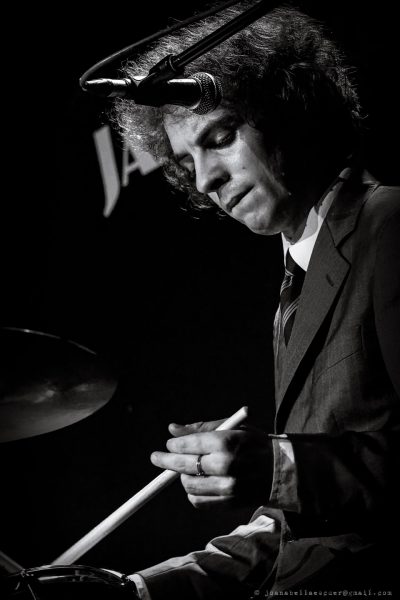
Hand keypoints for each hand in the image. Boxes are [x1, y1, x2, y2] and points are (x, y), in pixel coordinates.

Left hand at [150, 418, 272, 508]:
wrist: (282, 471)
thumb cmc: (254, 444)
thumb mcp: (233, 428)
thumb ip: (201, 428)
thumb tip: (172, 429)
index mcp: (226, 442)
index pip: (189, 444)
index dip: (174, 445)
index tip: (169, 444)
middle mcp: (225, 465)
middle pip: (184, 465)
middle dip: (166, 460)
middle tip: (156, 457)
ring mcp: (227, 487)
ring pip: (188, 485)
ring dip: (182, 476)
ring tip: (187, 469)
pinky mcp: (229, 503)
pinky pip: (198, 501)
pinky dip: (192, 492)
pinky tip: (197, 483)